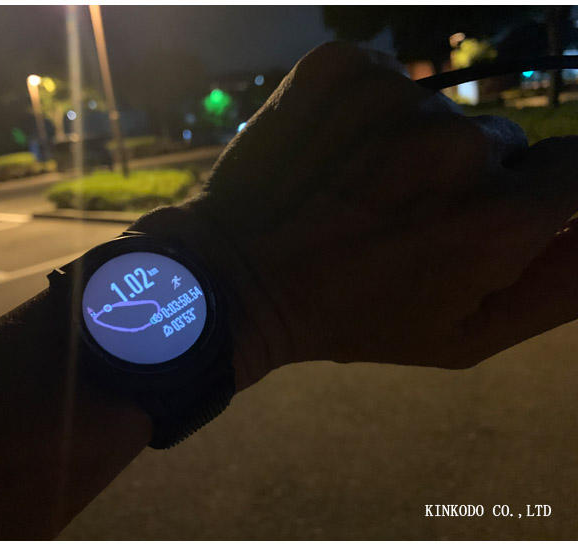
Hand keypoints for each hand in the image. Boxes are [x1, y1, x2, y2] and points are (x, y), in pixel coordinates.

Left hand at [132, 41, 575, 389]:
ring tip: (361, 193)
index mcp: (495, 218)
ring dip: (416, 147)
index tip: (493, 216)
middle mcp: (454, 145)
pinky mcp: (341, 68)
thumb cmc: (353, 316)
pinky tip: (336, 159)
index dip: (536, 198)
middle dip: (471, 178)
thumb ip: (559, 289)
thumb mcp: (462, 336)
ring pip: (441, 112)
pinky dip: (370, 115)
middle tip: (405, 218)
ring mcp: (392, 98)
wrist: (238, 278)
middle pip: (503, 140)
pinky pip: (388, 81)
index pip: (575, 170)